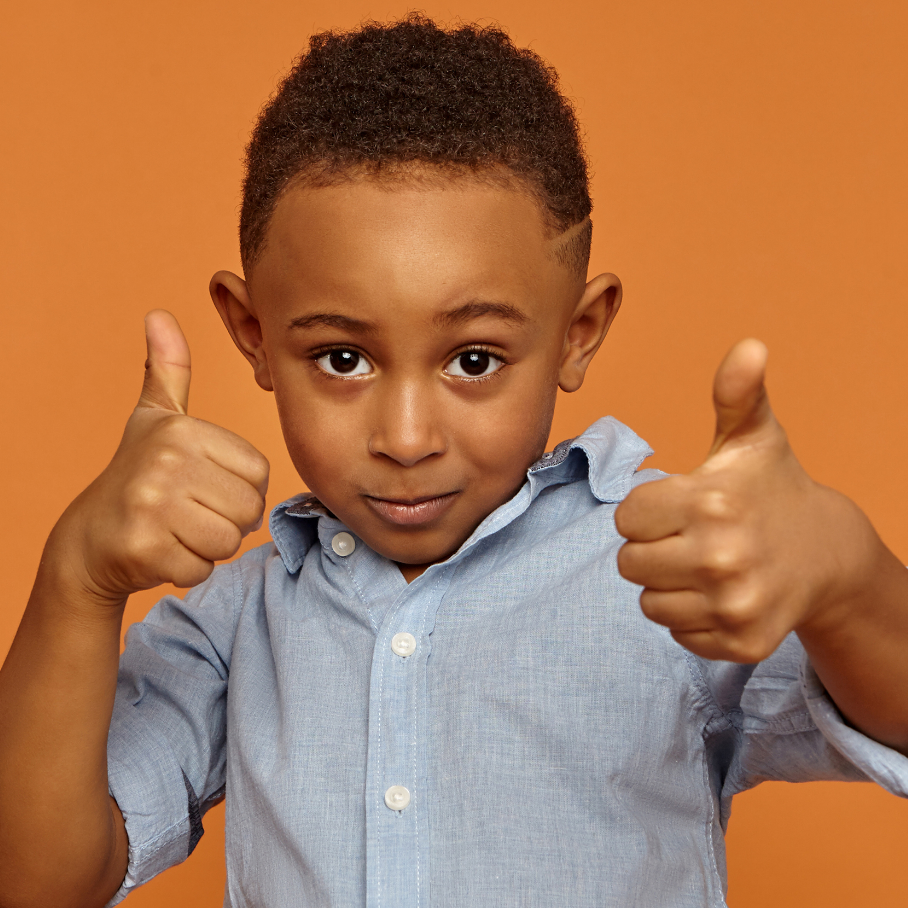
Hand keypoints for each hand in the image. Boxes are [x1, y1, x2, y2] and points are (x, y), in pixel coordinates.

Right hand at [50, 310, 269, 603]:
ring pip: (228, 541)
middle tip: (189, 513)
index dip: (239, 489)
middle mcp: (166, 462)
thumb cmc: (134, 473)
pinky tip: (162, 551)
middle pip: (248, 510)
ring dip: (209, 546)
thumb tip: (159, 315)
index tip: (204, 486)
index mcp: (182, 430)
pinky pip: (202, 569)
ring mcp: (152, 505)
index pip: (259, 473)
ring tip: (177, 530)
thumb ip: (167, 370)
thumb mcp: (153, 417)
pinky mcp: (144, 548)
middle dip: (227, 521)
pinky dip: (188, 569)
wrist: (87, 539)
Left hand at [614, 339, 860, 662]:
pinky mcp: (740, 643)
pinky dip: (690, 616)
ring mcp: (733, 605)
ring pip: (648, 601)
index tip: (680, 505)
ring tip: (704, 565)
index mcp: (712, 501)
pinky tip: (719, 594)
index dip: (647, 510)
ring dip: (667, 584)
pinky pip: (676, 633)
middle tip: (690, 537)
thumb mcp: (753, 436)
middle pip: (628, 562)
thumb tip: (750, 346)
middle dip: (652, 547)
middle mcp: (722, 557)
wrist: (827, 553)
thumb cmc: (773, 488)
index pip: (625, 516)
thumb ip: (737, 393)